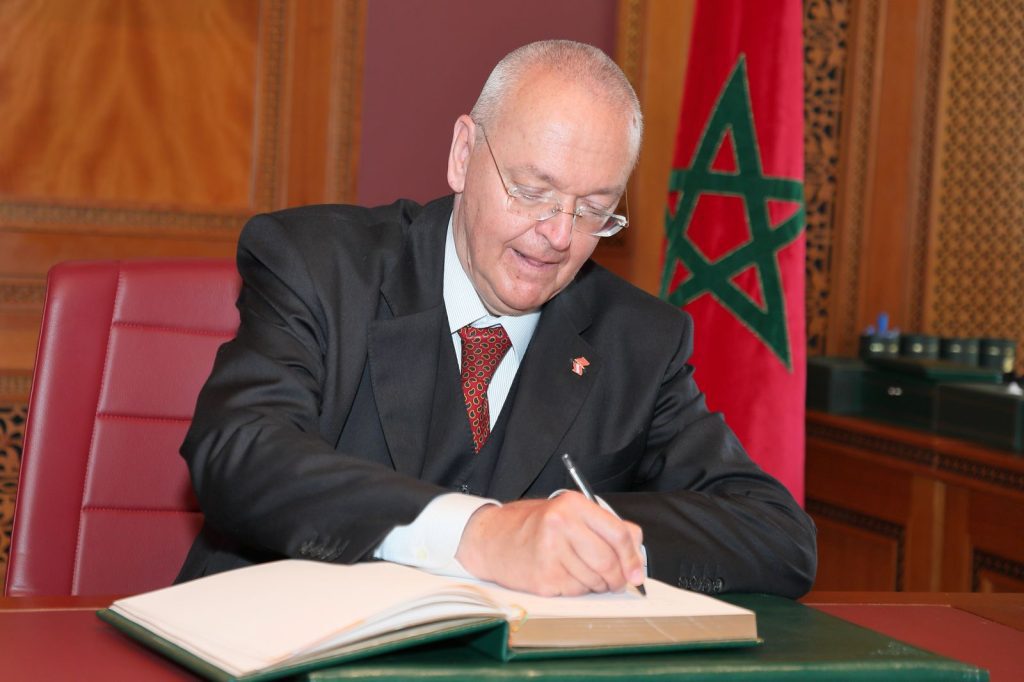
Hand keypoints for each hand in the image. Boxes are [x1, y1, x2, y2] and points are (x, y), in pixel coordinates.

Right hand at [455, 492, 644, 596]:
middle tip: (615, 581)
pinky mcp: (543, 577)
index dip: (632, 557)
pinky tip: (564, 576)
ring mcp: (550, 551)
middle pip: (608, 561)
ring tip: (582, 574)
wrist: (491, 538)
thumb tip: (635, 555)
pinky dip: (577, 590)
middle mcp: (561, 524)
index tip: (636, 572)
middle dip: (617, 577)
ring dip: (596, 584)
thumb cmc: (533, 526)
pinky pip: (576, 591)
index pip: (618, 533)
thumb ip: (606, 528)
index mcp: (572, 504)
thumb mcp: (570, 514)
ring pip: (594, 580)